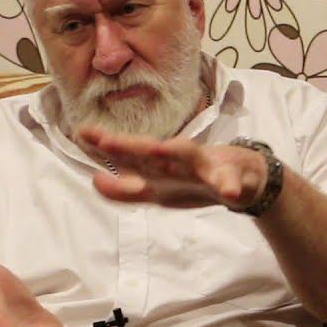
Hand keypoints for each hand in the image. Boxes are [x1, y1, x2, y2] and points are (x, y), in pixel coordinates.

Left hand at [78, 126, 267, 209]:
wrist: (244, 180)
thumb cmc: (197, 179)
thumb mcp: (159, 190)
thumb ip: (126, 189)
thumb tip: (94, 181)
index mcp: (161, 170)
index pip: (128, 158)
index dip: (106, 149)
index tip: (81, 135)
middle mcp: (178, 163)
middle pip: (151, 153)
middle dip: (130, 148)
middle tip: (105, 140)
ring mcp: (206, 169)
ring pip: (188, 159)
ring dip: (174, 155)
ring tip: (159, 149)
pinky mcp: (232, 179)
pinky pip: (231, 184)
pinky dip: (230, 186)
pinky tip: (228, 191)